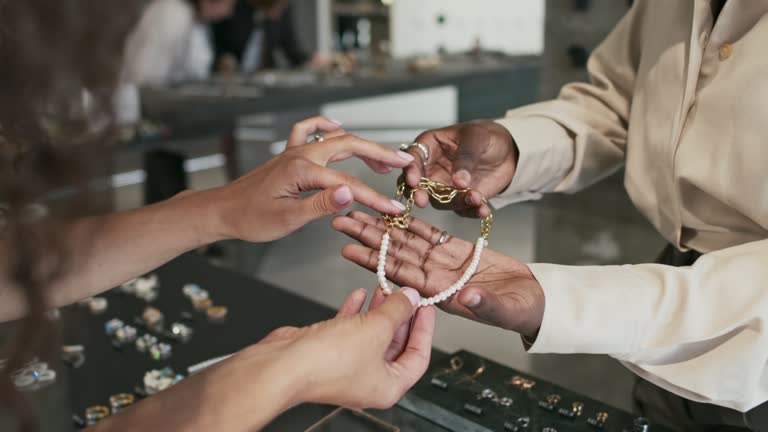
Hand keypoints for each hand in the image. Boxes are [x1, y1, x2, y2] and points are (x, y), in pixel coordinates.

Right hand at [95, 289, 433, 430]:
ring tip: (384, 287)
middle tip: (406, 292)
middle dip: (400, 315)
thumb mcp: (375, 329)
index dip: (425, 328)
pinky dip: (354, 311)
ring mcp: (348, 366)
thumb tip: (411, 297)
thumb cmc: (326, 362)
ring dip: (378, 310)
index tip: (427, 305)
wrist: (282, 366)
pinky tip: (357, 295)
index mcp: (389, 385)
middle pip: (395, 343)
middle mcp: (369, 379)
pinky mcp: (328, 352)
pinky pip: (349, 330)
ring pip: (371, 334)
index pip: (419, 356)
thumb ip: (397, 310)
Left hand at [209, 116, 414, 242]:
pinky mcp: (288, 155)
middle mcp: (301, 154)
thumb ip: (321, 205)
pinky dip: (325, 125)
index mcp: (302, 171)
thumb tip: (350, 193)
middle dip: (380, 154)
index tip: (395, 209)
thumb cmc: (250, 218)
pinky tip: (337, 126)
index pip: (349, 185)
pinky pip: (309, 131)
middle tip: (404, 163)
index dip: (375, 198)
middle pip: (350, 147)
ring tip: (384, 159)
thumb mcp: (288, 219)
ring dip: (362, 144)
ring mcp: (294, 151)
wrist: (222, 210)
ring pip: (336, 139)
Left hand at [332, 211, 543, 336]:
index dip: (372, 260)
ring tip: (357, 211)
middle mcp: (434, 277)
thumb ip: (484, 303)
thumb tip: (468, 296)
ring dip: (381, 226)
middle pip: (394, 254)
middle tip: (339, 221)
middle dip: (366, 237)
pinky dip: (411, 222)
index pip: (399, 274)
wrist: (534, 301)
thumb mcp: (504, 309)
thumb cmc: (520, 310)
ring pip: (407, 241)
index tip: (347, 248)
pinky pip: (429, 233)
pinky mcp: (457, 250)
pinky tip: (393, 211)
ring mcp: (444, 263)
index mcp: (440, 293)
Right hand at [405, 121, 517, 217]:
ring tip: (476, 197)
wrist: (507, 151)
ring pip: (439, 201)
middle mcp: (432, 169)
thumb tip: (458, 181)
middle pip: (416, 185)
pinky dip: (472, 211)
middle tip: (423, 200)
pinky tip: (483, 209)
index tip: (414, 181)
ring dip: (456, 202)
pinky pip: (461, 210)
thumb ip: (465, 158)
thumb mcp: (477, 138)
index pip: (414, 158)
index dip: (410, 170)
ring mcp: (444, 186)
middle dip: (418, 194)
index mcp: (430, 147)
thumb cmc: (486, 136)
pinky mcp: (459, 199)